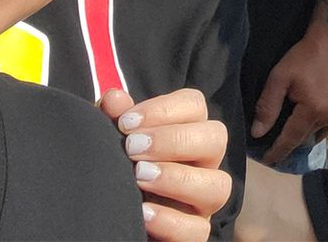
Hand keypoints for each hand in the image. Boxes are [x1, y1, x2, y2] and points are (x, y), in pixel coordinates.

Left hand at [100, 87, 233, 241]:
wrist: (108, 219)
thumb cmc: (116, 171)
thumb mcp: (112, 143)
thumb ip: (114, 120)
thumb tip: (114, 98)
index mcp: (187, 134)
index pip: (195, 105)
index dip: (164, 108)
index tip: (126, 123)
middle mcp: (203, 164)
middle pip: (216, 138)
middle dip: (174, 140)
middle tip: (133, 148)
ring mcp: (202, 202)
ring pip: (219, 185)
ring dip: (177, 178)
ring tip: (138, 177)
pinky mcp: (194, 235)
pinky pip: (198, 231)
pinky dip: (170, 221)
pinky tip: (142, 212)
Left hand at [250, 23, 327, 166]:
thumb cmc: (304, 55)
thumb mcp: (280, 76)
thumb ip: (268, 106)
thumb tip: (257, 133)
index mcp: (313, 110)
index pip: (291, 139)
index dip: (277, 151)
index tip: (267, 161)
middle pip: (306, 137)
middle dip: (291, 140)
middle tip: (277, 141)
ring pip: (321, 132)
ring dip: (308, 132)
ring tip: (297, 125)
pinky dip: (323, 123)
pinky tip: (315, 113)